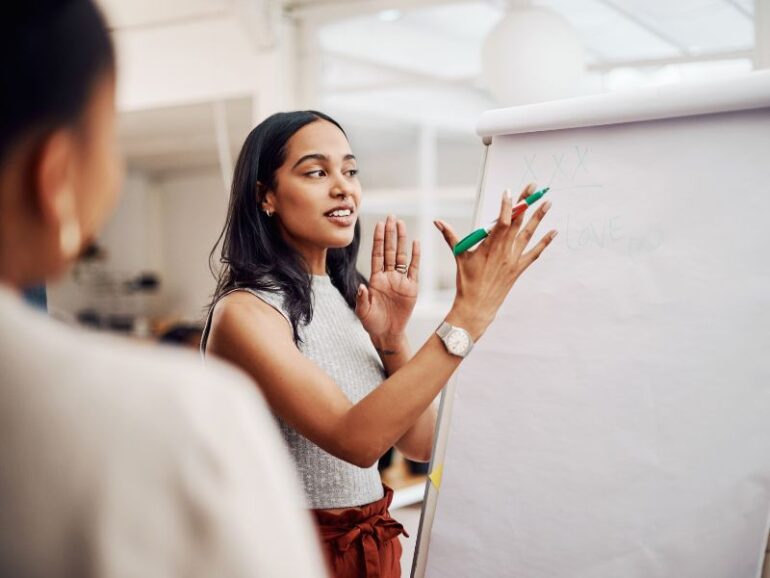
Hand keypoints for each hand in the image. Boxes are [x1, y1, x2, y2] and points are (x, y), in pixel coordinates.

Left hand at [355, 215, 419, 342]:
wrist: (387, 333)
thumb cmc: (372, 322)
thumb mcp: (363, 311)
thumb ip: (361, 299)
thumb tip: (361, 287)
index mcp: (375, 279)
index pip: (377, 255)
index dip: (378, 240)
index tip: (379, 224)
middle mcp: (388, 276)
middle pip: (390, 250)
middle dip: (390, 234)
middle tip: (391, 216)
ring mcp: (400, 281)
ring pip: (402, 256)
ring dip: (401, 240)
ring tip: (401, 224)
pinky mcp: (411, 288)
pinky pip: (414, 269)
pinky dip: (416, 256)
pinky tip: (416, 243)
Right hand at [435, 183, 556, 339]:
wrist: (477, 306)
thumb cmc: (466, 281)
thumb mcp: (459, 256)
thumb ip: (450, 236)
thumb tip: (437, 222)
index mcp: (489, 246)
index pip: (501, 222)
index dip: (507, 206)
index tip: (509, 192)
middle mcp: (503, 251)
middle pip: (517, 222)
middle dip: (525, 203)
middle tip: (534, 188)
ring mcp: (512, 260)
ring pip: (528, 234)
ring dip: (538, 218)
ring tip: (548, 203)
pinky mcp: (518, 268)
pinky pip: (534, 253)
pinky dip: (545, 242)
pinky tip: (554, 232)